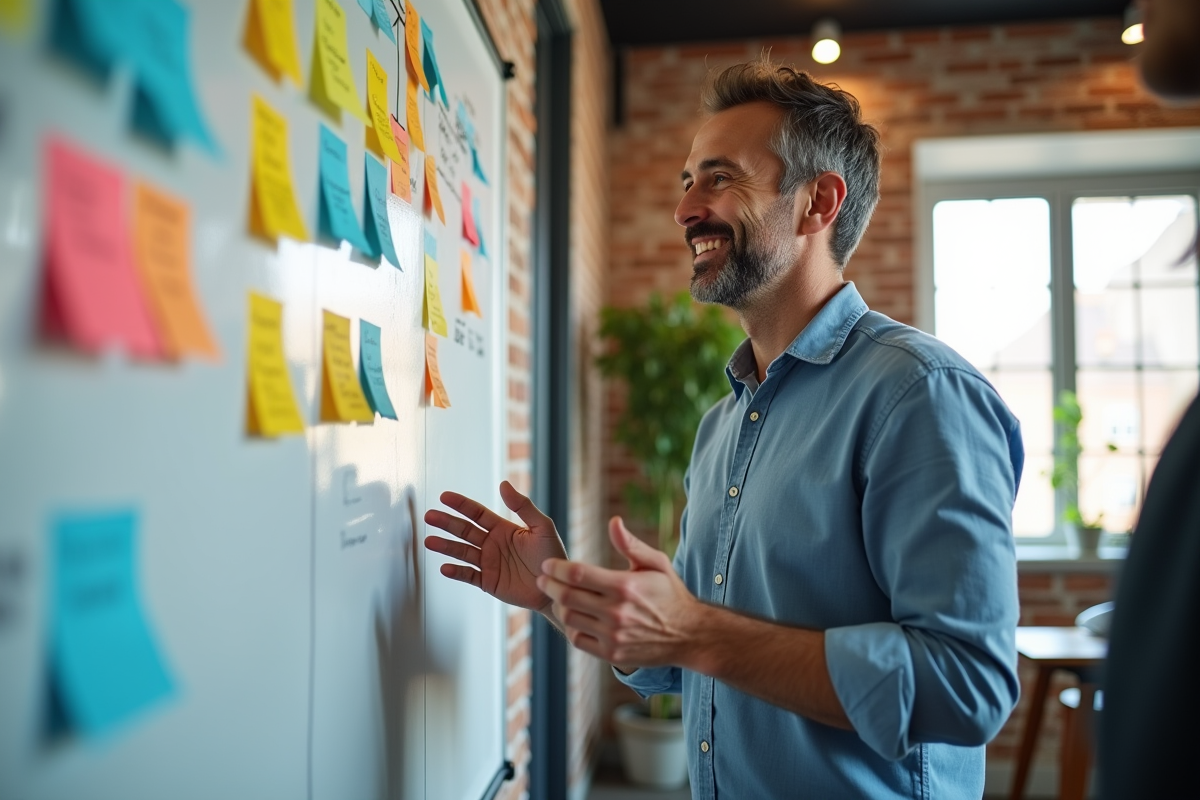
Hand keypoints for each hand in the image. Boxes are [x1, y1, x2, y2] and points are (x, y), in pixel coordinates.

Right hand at [424, 481, 565, 613]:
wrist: (556, 587)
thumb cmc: (553, 556)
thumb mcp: (542, 527)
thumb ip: (523, 506)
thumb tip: (504, 484)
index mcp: (503, 528)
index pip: (477, 513)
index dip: (461, 505)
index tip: (444, 497)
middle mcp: (492, 544)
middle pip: (464, 530)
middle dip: (447, 523)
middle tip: (429, 516)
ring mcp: (488, 563)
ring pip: (462, 552)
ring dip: (446, 546)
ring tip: (429, 541)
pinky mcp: (488, 582)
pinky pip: (468, 576)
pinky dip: (456, 572)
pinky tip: (444, 567)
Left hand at [538, 516, 701, 669]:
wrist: (689, 634)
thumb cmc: (670, 594)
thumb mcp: (656, 563)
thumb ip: (630, 544)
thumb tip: (613, 521)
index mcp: (624, 586)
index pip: (577, 574)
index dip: (556, 568)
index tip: (547, 565)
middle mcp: (616, 612)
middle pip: (567, 596)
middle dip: (549, 585)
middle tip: (543, 579)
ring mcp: (613, 635)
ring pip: (569, 619)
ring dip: (558, 605)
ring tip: (558, 597)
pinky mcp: (612, 654)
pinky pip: (578, 640)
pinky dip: (571, 628)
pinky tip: (574, 617)